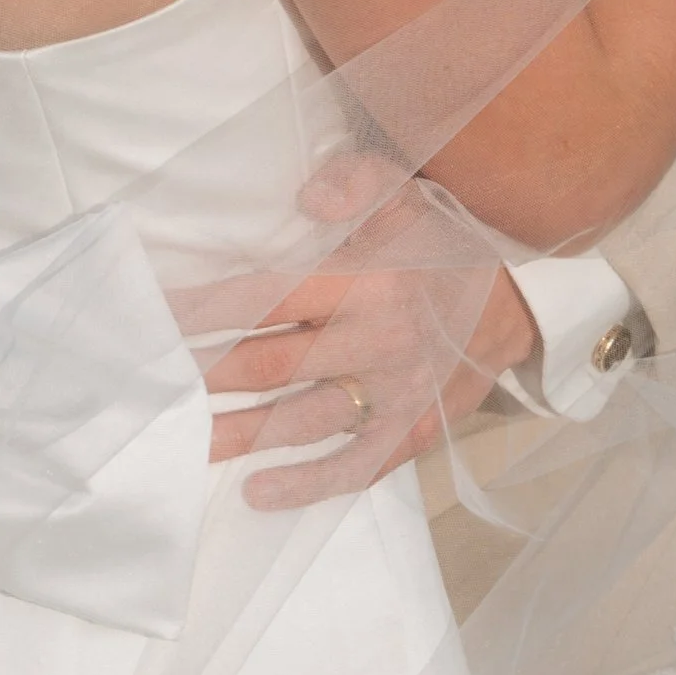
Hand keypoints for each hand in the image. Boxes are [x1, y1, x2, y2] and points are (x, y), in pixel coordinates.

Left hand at [175, 162, 540, 510]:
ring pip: (303, 421)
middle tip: (153, 386)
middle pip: (273, 364)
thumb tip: (305, 198)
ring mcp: (395, 393)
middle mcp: (377, 340)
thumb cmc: (446, 240)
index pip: (268, 297)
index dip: (207, 310)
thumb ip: (353, 182)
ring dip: (241, 436)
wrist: (522, 298)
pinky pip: (354, 465)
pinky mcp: (412, 431)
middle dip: (208, 376)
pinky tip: (259, 492)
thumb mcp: (405, 190)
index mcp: (366, 280)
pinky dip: (307, 484)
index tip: (158, 318)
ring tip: (186, 443)